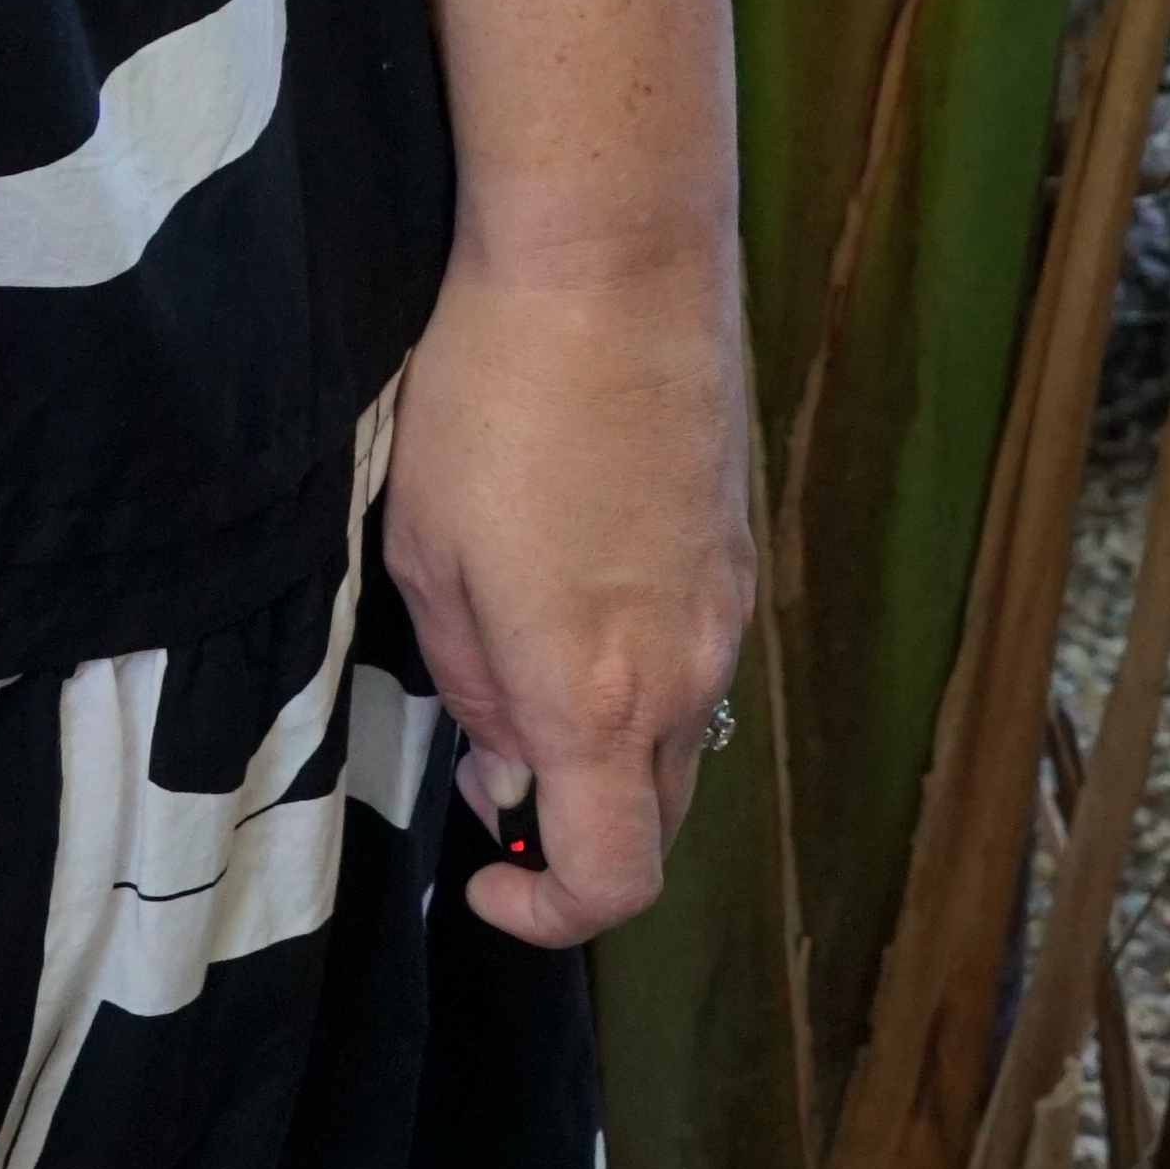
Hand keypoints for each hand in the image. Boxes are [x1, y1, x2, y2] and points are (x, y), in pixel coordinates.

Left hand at [378, 221, 753, 950]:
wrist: (612, 253)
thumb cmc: (495, 392)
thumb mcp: (430, 547)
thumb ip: (472, 680)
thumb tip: (504, 758)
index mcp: (600, 696)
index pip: (612, 882)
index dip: (546, 914)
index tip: (485, 876)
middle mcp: (689, 672)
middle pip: (653, 819)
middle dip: (572, 820)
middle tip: (487, 753)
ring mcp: (728, 604)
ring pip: (678, 730)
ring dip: (606, 731)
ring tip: (517, 639)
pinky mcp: (739, 540)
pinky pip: (697, 648)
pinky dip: (640, 658)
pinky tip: (571, 569)